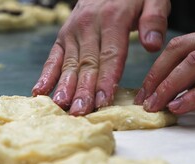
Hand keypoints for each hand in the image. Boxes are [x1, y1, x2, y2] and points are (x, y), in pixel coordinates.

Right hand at [32, 0, 170, 115]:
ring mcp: (73, 31)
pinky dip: (46, 74)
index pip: (110, 55)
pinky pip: (53, 57)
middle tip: (80, 111)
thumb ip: (154, 19)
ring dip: (65, 86)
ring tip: (61, 106)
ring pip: (69, 63)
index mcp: (113, 19)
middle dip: (84, 90)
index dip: (106, 79)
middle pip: (87, 63)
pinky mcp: (63, 36)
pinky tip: (40, 91)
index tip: (103, 101)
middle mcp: (89, 26)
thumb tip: (152, 45)